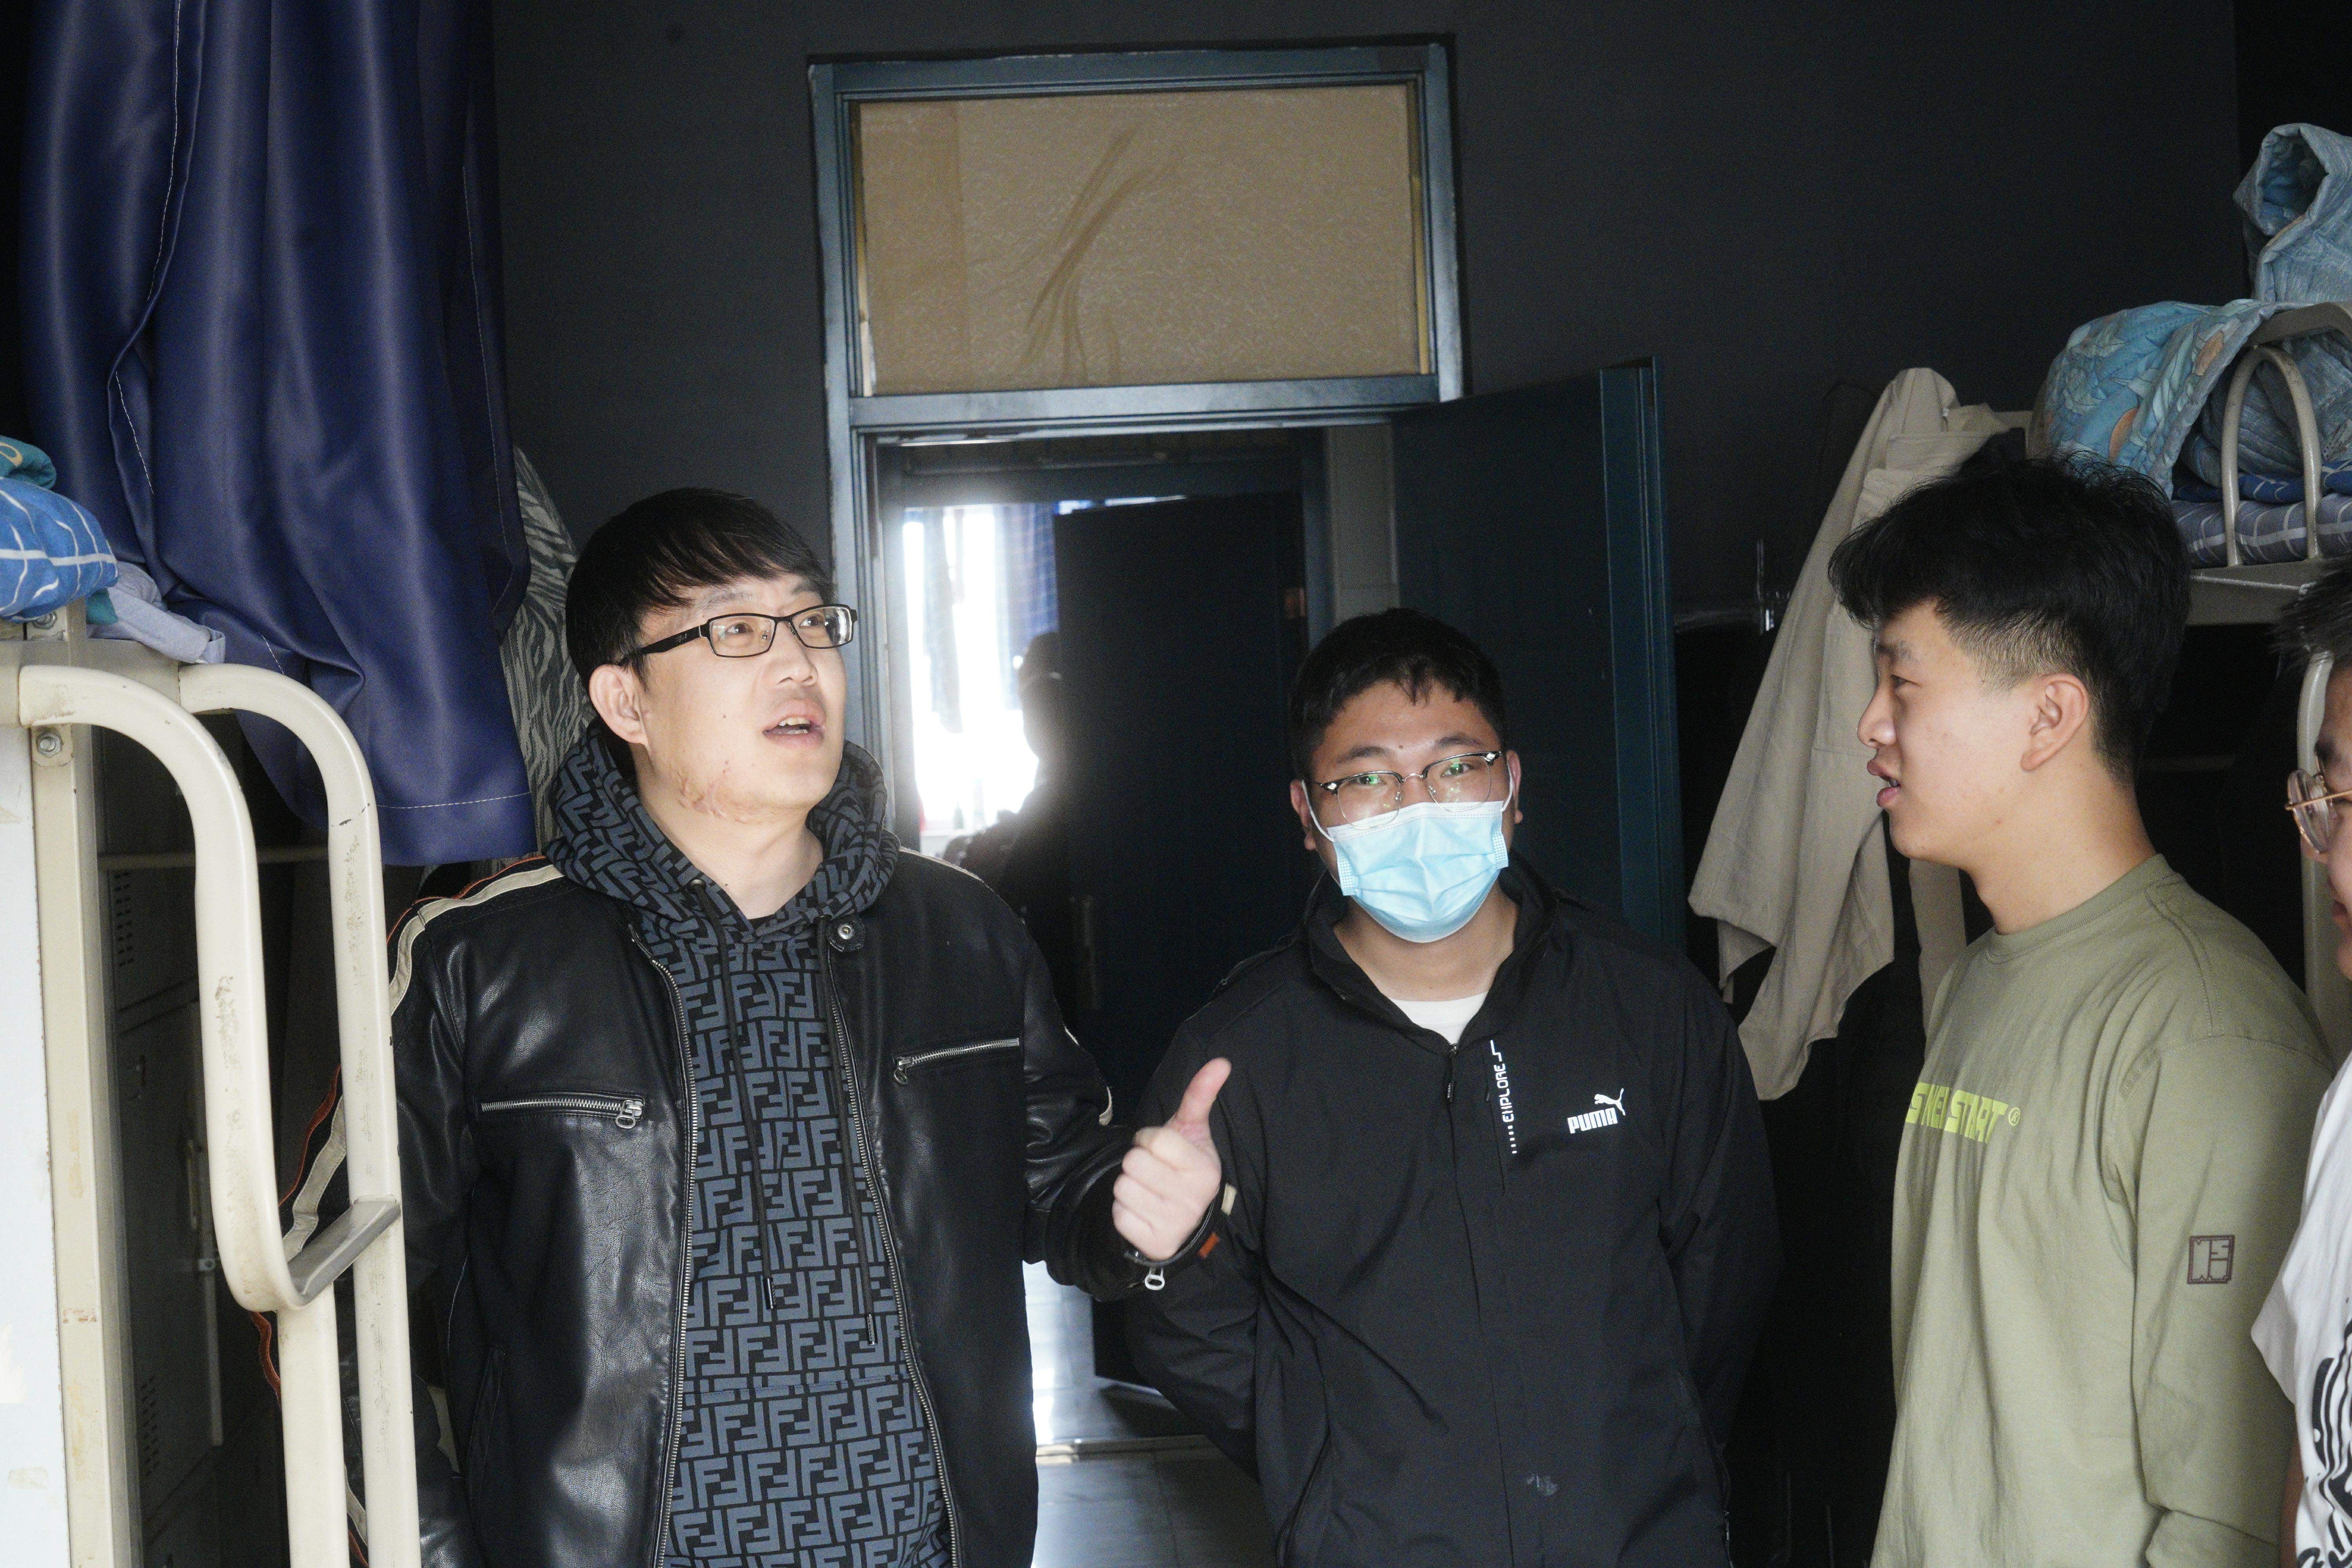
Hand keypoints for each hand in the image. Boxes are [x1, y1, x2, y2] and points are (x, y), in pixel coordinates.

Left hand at [1112, 1058, 1230, 1263]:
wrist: (1186, 1219)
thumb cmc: (1184, 1167)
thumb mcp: (1193, 1131)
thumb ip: (1200, 1095)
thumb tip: (1221, 1061)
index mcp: (1205, 1170)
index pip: (1155, 1139)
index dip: (1150, 1139)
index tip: (1160, 1149)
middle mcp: (1193, 1199)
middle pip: (1134, 1162)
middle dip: (1137, 1161)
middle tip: (1153, 1170)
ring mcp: (1174, 1224)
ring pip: (1122, 1187)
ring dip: (1129, 1185)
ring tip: (1148, 1189)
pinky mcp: (1154, 1243)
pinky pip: (1119, 1215)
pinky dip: (1124, 1210)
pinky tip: (1143, 1210)